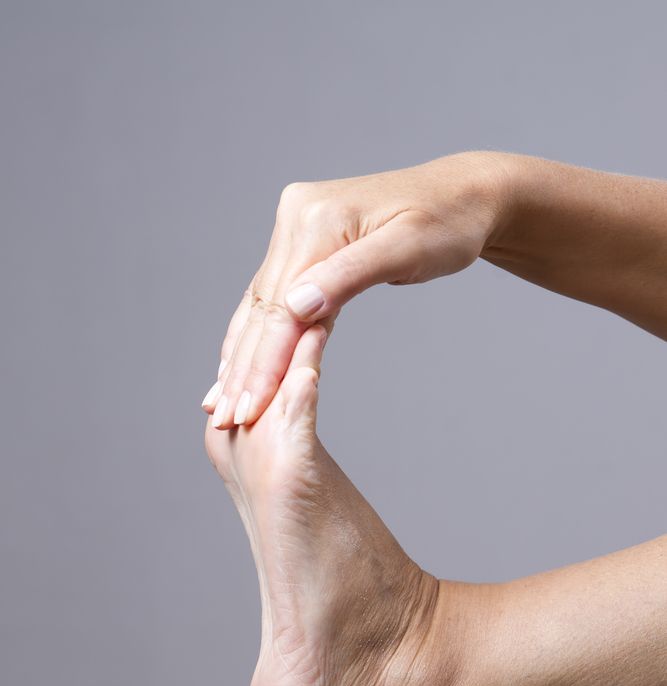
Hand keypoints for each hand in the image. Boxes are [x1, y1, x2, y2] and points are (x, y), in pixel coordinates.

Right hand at [202, 150, 509, 427]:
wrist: (463, 194)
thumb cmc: (446, 224)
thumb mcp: (408, 249)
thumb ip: (351, 276)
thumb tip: (297, 309)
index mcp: (316, 219)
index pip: (280, 306)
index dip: (264, 363)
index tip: (249, 410)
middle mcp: (296, 218)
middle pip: (264, 307)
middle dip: (246, 368)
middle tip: (226, 419)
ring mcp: (296, 227)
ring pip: (261, 303)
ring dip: (244, 356)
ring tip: (222, 402)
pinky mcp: (303, 240)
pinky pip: (274, 294)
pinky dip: (258, 333)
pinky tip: (240, 362)